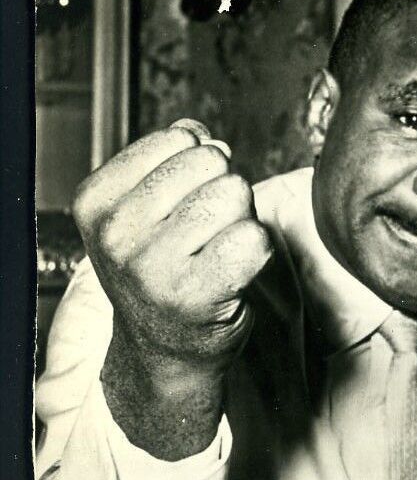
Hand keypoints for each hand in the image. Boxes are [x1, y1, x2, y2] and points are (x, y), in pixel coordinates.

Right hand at [72, 119, 273, 383]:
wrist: (165, 348)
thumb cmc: (165, 271)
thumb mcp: (147, 209)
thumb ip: (171, 160)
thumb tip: (197, 131)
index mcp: (95, 201)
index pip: (180, 139)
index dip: (200, 166)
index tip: (183, 206)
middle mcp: (116, 232)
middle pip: (212, 165)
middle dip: (225, 191)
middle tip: (209, 233)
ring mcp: (152, 266)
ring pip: (236, 197)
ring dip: (243, 221)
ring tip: (219, 253)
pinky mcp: (196, 294)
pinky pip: (254, 238)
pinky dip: (258, 250)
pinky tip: (235, 272)